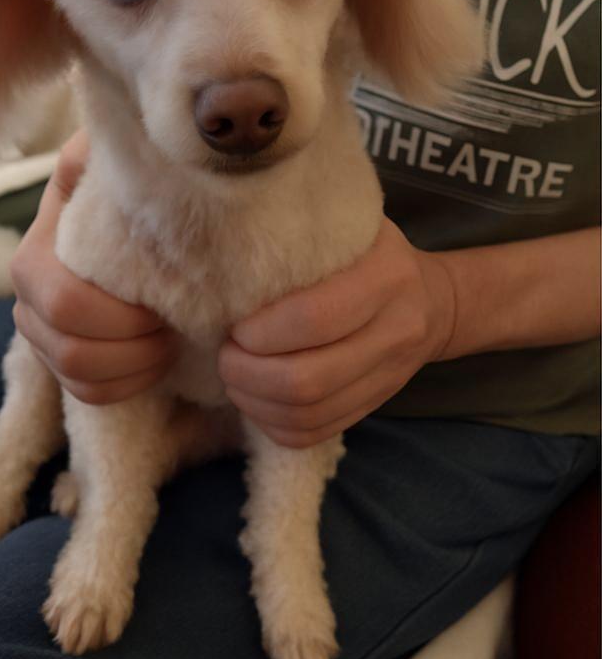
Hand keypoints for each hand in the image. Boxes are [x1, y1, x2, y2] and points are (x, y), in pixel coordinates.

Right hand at [11, 130, 176, 403]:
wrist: (127, 220)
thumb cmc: (125, 187)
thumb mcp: (110, 158)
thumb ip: (104, 149)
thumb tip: (110, 142)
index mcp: (36, 255)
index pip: (66, 305)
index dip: (121, 316)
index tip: (163, 298)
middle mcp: (27, 300)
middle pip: (73, 352)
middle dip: (134, 346)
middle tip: (172, 322)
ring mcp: (40, 335)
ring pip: (82, 379)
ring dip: (136, 368)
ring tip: (169, 338)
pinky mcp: (60, 361)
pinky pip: (90, 395)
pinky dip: (130, 385)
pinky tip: (157, 357)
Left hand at [218, 217, 455, 447]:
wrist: (432, 300)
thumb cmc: (370, 253)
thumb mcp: (350, 225)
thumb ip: (303, 233)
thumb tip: (229, 241)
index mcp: (387, 277)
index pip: (314, 318)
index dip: (262, 331)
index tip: (235, 325)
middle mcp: (396, 331)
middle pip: (307, 379)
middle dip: (248, 373)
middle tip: (225, 355)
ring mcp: (388, 377)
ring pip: (307, 413)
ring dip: (254, 401)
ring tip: (234, 376)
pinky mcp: (374, 405)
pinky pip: (314, 433)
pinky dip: (273, 423)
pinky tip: (255, 400)